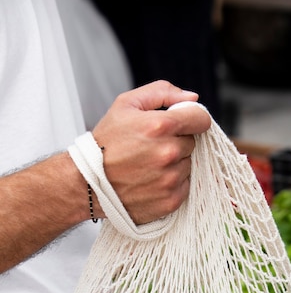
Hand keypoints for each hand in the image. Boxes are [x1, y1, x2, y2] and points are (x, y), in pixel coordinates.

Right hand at [92, 80, 211, 224]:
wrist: (88, 183)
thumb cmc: (106, 141)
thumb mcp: (126, 104)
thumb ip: (163, 92)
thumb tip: (193, 98)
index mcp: (160, 126)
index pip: (201, 119)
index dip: (192, 119)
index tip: (182, 123)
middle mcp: (168, 153)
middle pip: (192, 143)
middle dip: (177, 141)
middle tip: (152, 147)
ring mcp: (170, 179)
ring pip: (188, 165)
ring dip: (174, 163)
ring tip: (149, 165)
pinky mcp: (170, 200)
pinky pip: (184, 186)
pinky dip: (172, 183)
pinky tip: (152, 180)